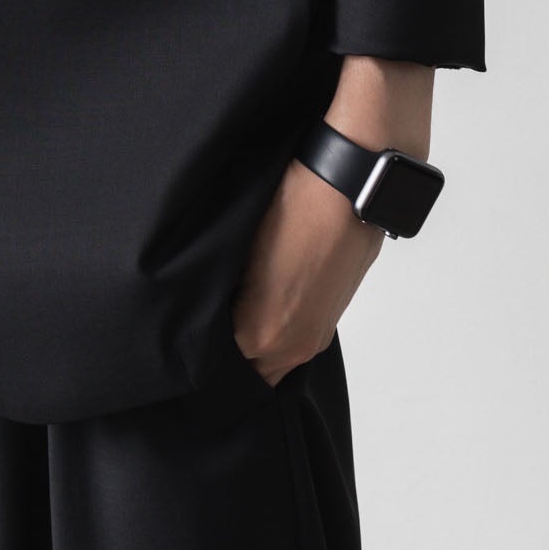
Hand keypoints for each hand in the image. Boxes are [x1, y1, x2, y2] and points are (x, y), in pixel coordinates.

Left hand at [231, 55, 433, 384]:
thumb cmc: (294, 207)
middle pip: (251, 365)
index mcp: (261, 336)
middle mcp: (294, 347)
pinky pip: (300, 332)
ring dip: (260, 333)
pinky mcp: (337, 312)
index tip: (195, 321)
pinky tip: (273, 287)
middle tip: (216, 312)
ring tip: (243, 297)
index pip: (220, 363)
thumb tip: (218, 307)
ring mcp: (319, 332)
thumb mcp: (240, 251)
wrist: (353, 183)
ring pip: (278, 352)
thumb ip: (227, 297)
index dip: (205, 342)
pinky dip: (284, 320)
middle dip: (233, 346)